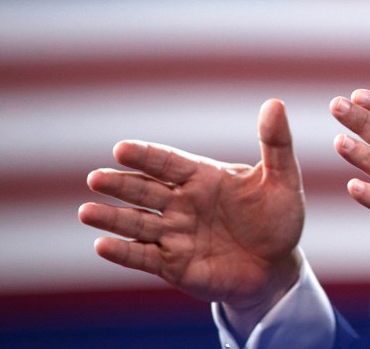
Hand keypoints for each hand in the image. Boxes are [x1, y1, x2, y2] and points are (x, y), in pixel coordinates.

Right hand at [78, 99, 304, 331]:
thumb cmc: (279, 218)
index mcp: (204, 177)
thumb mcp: (283, 179)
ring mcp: (175, 234)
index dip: (146, 156)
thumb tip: (275, 103)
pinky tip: (101, 245)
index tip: (121, 149)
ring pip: (137, 223)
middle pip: (146, 190)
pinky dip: (123, 252)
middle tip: (95, 177)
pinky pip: (144, 256)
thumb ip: (276, 143)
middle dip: (121, 184)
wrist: (276, 267)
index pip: (169, 162)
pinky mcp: (173, 265)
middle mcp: (183, 203)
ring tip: (87, 211)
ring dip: (112, 217)